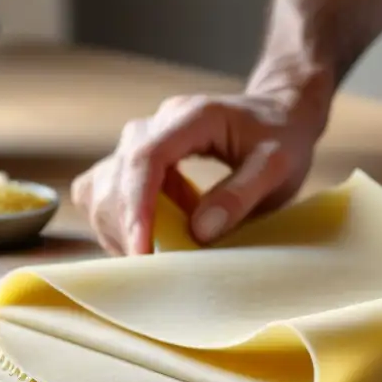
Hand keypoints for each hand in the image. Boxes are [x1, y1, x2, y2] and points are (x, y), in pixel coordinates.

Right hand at [71, 92, 322, 254]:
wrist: (277, 114)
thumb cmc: (282, 138)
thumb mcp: (276, 166)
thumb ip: (240, 195)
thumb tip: (199, 231)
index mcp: (190, 118)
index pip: (146, 159)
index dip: (138, 207)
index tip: (143, 250)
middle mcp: (154, 124)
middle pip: (115, 177)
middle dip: (127, 228)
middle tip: (156, 266)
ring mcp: (139, 141)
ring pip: (99, 188)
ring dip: (118, 228)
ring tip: (157, 253)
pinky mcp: (134, 161)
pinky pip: (103, 194)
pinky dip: (117, 223)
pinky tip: (150, 239)